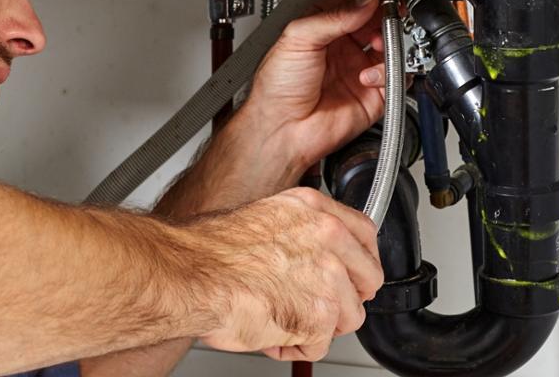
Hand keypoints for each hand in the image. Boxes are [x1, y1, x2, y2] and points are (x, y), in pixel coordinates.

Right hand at [194, 188, 382, 360]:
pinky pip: (320, 346)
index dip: (361, 263)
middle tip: (316, 306)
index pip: (366, 235)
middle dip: (345, 299)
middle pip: (368, 279)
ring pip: (349, 317)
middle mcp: (327, 237)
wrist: (189, 276)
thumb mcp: (264, 218)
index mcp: (314, 209)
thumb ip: (299, 232)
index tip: (354, 275)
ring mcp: (327, 276)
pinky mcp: (318, 315)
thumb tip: (312, 253)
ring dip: (318, 327)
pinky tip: (271, 333)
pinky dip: (296, 349)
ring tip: (283, 318)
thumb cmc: (210, 253)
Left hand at [236, 0, 389, 179]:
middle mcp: (343, 46)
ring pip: (390, 46)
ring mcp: (358, 68)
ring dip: (389, 41)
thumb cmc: (277, 89)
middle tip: (389, 13)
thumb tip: (365, 0)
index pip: (352, 1)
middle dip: (386, 15)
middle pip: (376, 21)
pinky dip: (387, 72)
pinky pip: (395, 76)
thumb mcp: (298, 38)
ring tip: (377, 44)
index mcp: (322, 28)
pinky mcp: (373, 94)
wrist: (281, 130)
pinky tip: (367, 76)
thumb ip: (334, 16)